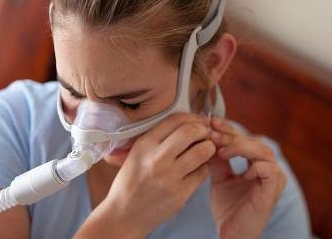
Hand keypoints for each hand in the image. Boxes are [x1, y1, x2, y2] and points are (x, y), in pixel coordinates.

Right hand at [100, 113, 215, 236]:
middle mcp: (157, 158)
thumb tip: (187, 122)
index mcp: (145, 145)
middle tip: (204, 135)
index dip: (192, 117)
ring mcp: (169, 177)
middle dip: (203, 131)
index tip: (198, 121)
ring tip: (204, 151)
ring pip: (203, 151)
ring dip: (208, 148)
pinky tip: (195, 170)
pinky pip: (202, 173)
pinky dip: (203, 168)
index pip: (175, 120)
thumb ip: (158, 138)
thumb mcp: (136, 153)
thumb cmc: (131, 181)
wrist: (123, 214)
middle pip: (192, 131)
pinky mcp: (180, 194)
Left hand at [208, 118, 286, 238]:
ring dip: (240, 146)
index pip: (246, 138)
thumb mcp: (219, 178)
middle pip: (254, 140)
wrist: (231, 234)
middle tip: (213, 132)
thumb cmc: (228, 209)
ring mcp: (273, 180)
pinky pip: (268, 169)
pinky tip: (239, 171)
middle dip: (231, 135)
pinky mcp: (272, 191)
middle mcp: (269, 169)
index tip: (211, 123)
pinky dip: (253, 166)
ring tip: (221, 151)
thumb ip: (217, 159)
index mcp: (257, 164)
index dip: (229, 129)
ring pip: (262, 150)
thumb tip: (207, 137)